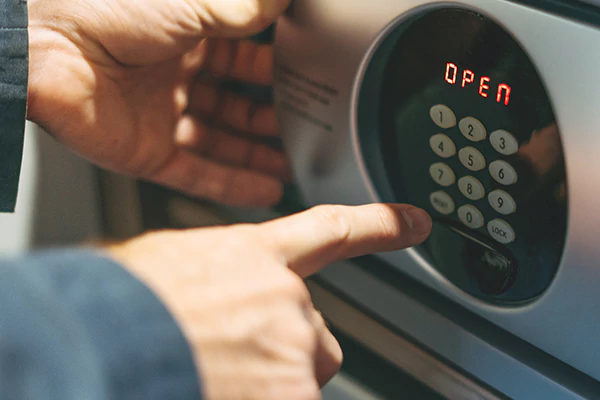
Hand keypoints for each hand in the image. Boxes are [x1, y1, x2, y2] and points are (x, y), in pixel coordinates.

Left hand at [27, 0, 291, 205]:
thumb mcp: (193, 3)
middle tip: (309, 126)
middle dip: (272, 116)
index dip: (275, 69)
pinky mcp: (147, 152)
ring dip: (259, 155)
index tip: (308, 78)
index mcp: (184, 35)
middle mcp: (172, 76)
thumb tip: (283, 1)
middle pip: (235, 103)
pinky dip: (233, 185)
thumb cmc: (102, 9)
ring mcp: (160, 116)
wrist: (42, 47)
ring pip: (222, 142)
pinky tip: (265, 189)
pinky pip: (198, 174)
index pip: (242, 57)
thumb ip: (245, 10)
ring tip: (296, 165)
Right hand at [107, 204, 432, 398]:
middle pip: (315, 333)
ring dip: (272, 384)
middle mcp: (286, 298)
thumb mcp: (164, 268)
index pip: (332, 231)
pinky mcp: (295, 392)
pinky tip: (220, 389)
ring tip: (215, 375)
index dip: (381, 225)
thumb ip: (212, 278)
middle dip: (285, 352)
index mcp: (253, 256)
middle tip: (233, 359)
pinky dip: (265, 398)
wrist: (100, 348)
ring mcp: (293, 348)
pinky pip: (295, 399)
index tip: (416, 222)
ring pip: (303, 376)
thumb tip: (209, 294)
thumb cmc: (120, 308)